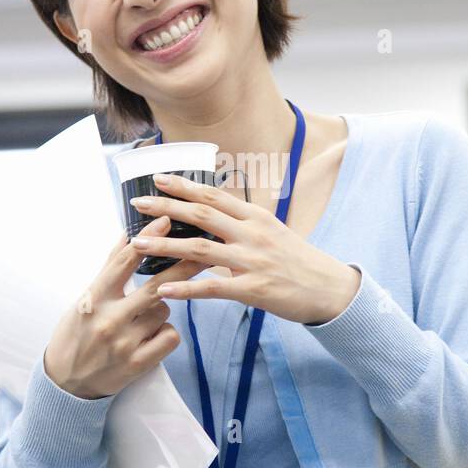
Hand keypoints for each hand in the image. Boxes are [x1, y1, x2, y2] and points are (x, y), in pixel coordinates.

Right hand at [43, 214, 213, 398]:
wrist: (66, 383)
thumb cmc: (76, 334)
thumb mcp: (86, 298)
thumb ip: (109, 269)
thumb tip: (128, 235)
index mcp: (94, 299)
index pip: (123, 262)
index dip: (147, 239)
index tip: (166, 220)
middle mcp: (109, 319)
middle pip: (156, 287)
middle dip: (184, 267)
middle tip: (205, 251)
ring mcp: (124, 344)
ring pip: (164, 311)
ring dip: (161, 309)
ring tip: (141, 319)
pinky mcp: (137, 365)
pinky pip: (170, 336)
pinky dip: (165, 333)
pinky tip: (150, 337)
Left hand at [128, 173, 360, 324]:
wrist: (330, 288)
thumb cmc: (298, 261)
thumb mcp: (272, 233)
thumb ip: (242, 225)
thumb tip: (212, 218)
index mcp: (256, 217)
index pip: (214, 195)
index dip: (184, 186)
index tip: (158, 178)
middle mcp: (252, 233)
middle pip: (202, 214)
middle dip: (166, 206)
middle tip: (137, 203)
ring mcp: (252, 261)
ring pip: (200, 248)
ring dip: (166, 244)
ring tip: (138, 243)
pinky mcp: (254, 289)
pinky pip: (212, 288)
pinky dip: (185, 288)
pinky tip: (163, 288)